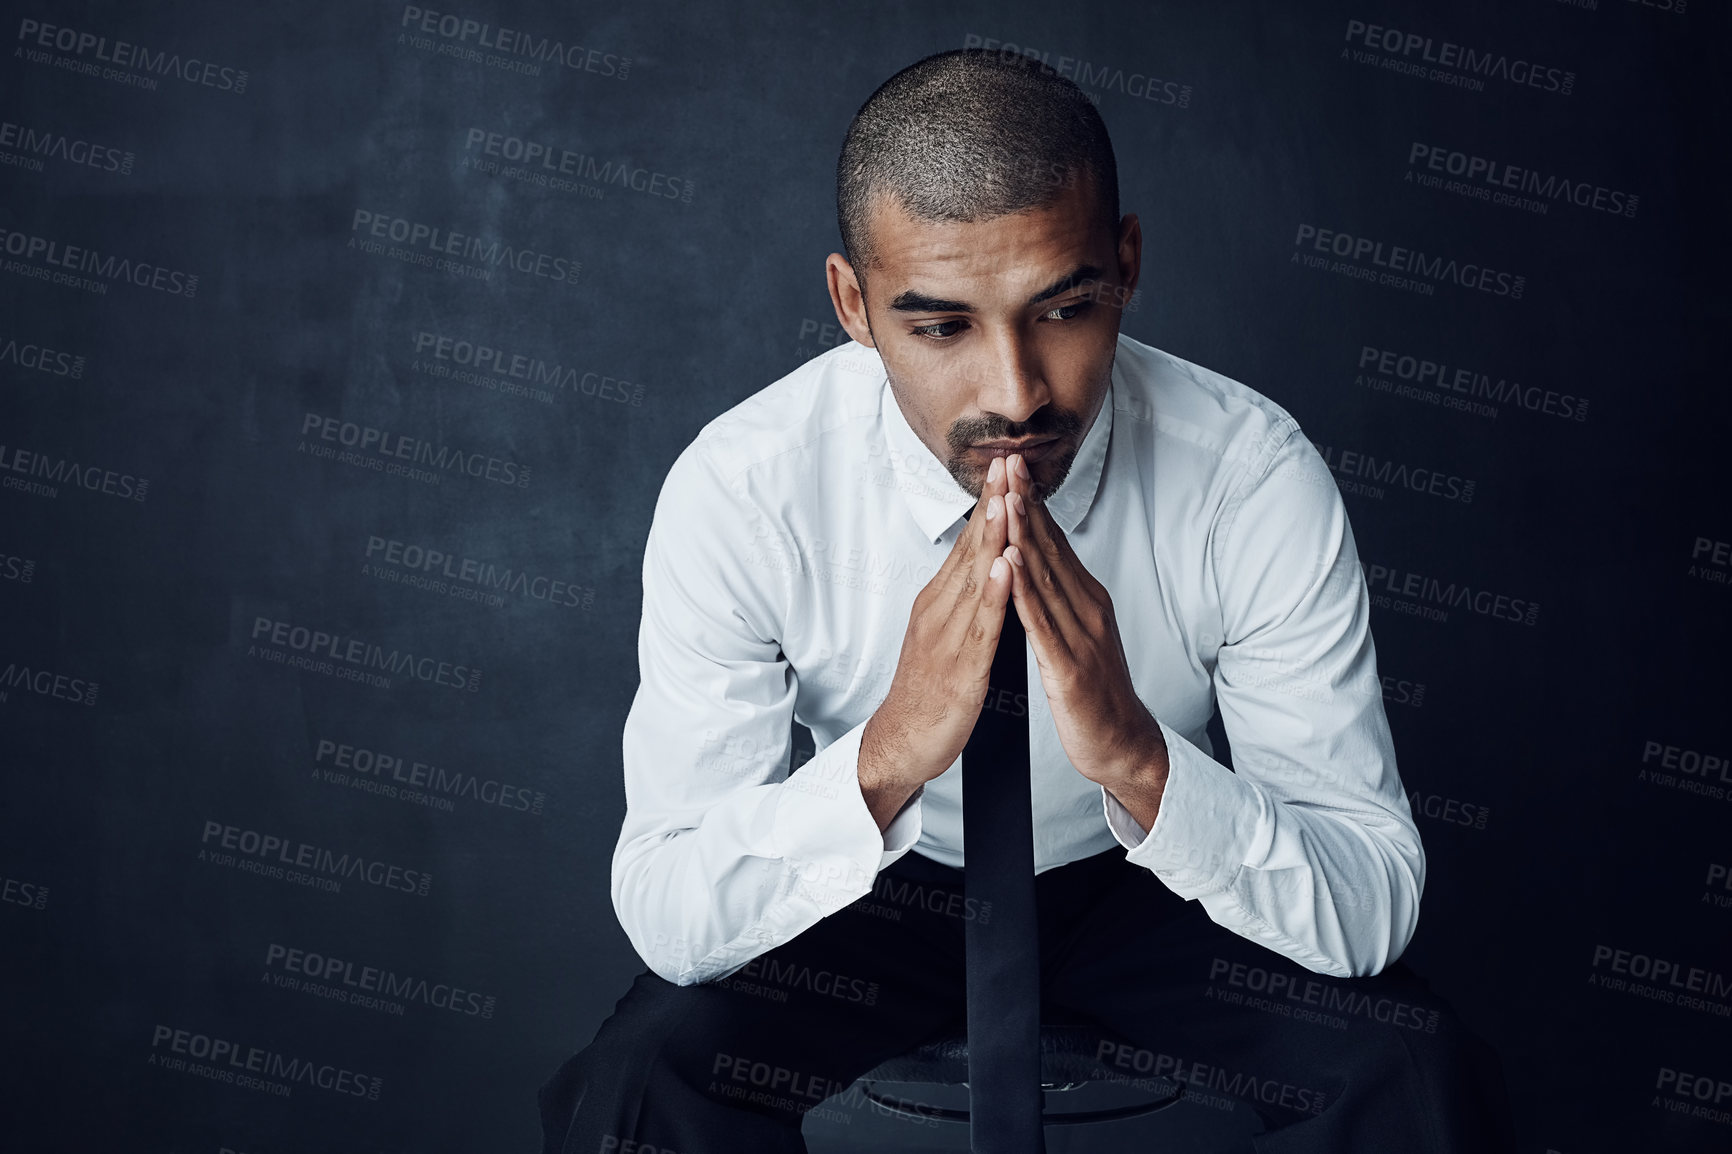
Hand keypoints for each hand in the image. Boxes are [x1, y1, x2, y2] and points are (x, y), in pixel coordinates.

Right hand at [859, 456, 1014, 828]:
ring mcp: (947, 638)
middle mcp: (940, 611)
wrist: (899, 743)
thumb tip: (984, 566)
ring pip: (974, 580)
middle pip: (970, 550)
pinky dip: (992, 595)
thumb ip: (963, 601)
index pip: (968, 544)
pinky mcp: (959, 669)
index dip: (988, 505)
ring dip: (991, 539)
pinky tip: (1004, 570)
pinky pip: (979, 627)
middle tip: (1007, 464)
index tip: (1005, 468)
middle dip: (991, 506)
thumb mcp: (945, 636)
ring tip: (1007, 501)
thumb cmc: (926, 693)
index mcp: (940, 602)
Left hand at [1002, 453, 1169, 828]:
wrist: (1122, 744)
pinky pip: (1042, 624)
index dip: (1033, 503)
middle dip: (1028, 504)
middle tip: (1008, 463)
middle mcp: (1087, 609)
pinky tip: (1009, 567)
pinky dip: (1024, 592)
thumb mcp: (1079, 633)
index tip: (1013, 467)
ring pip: (1046, 578)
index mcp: (1086, 599)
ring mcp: (1080, 637)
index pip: (1055, 542)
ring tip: (1007, 499)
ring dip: (1025, 536)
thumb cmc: (1095, 691)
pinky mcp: (1069, 667)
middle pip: (1052, 549)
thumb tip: (1042, 561)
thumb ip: (1062, 597)